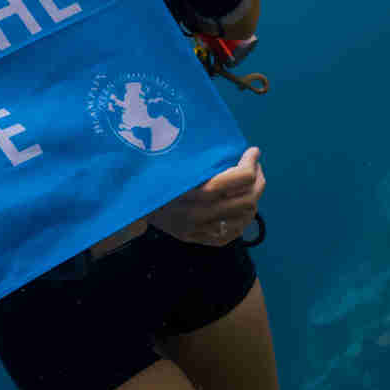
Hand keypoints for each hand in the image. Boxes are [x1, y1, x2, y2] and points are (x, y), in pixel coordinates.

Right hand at [150, 147, 264, 245]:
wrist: (131, 201)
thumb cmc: (154, 174)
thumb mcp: (176, 162)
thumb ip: (205, 159)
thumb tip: (239, 150)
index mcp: (195, 190)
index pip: (240, 178)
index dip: (252, 163)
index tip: (253, 152)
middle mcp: (200, 213)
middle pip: (248, 199)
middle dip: (258, 180)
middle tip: (255, 168)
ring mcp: (200, 230)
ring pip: (244, 218)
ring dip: (252, 199)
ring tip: (249, 186)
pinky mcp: (198, 239)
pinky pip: (231, 233)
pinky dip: (241, 219)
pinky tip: (238, 207)